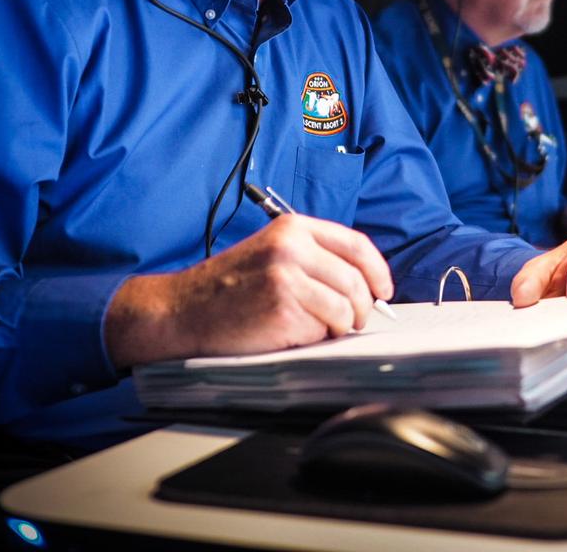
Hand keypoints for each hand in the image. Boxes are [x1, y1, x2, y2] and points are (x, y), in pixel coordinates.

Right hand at [104, 214, 393, 369]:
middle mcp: (292, 248)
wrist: (183, 309)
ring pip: (345, 310)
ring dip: (339, 326)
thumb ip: (314, 258)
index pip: (357, 246)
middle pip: (356, 282)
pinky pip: (322, 331)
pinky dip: (315, 338)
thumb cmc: (229, 285)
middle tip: (353, 321)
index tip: (383, 291)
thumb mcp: (272, 251)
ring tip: (317, 327)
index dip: (378, 272)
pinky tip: (291, 332)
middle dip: (362, 308)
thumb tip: (365, 284)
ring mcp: (287, 279)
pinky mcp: (282, 311)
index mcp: (292, 228)